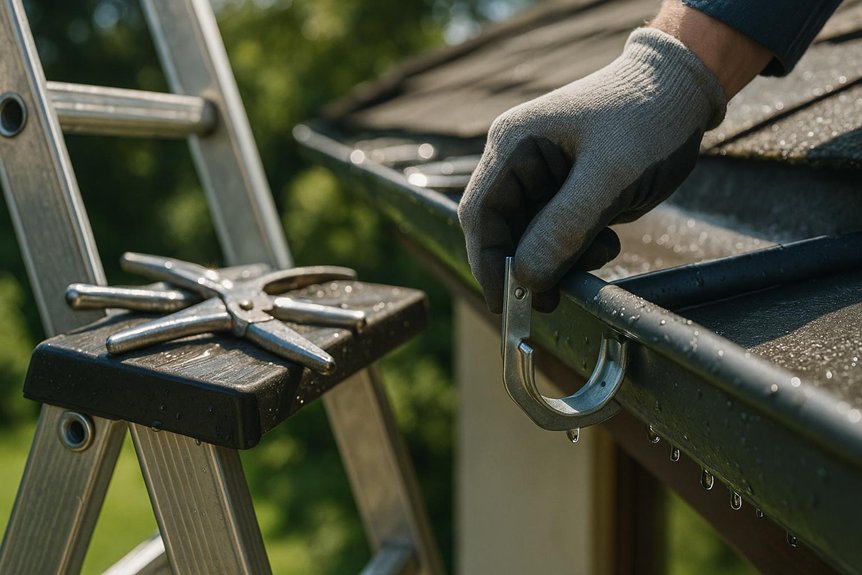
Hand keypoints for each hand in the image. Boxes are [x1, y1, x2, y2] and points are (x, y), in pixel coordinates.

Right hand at [457, 27, 725, 312]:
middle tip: (553, 302)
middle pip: (504, 231)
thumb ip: (564, 229)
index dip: (488, 263)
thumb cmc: (647, 118)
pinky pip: (558, 235)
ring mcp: (544, 178)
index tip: (503, 306)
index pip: (481, 214)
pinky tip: (608, 239)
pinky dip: (578, 250)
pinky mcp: (568, 192)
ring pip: (533, 239)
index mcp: (513, 145)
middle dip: (529, 266)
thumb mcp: (609, 176)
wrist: (687, 89)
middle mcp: (519, 162)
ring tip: (603, 250)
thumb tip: (526, 281)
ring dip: (560, 259)